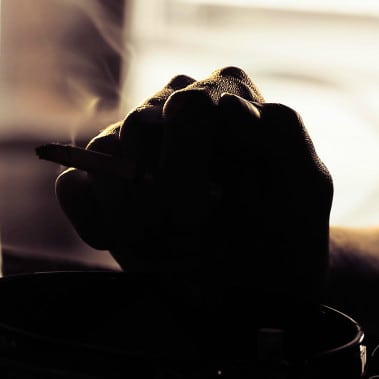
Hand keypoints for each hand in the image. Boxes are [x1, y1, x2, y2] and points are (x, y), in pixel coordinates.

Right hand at [55, 67, 333, 305]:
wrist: (252, 283)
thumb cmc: (281, 234)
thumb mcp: (304, 189)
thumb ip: (284, 137)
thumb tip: (225, 107)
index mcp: (224, 95)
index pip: (191, 109)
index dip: (188, 169)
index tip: (205, 219)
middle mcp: (173, 103)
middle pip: (139, 128)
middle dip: (158, 195)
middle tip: (186, 238)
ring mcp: (131, 137)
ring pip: (103, 154)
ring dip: (133, 217)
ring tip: (168, 245)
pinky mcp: (97, 176)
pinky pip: (73, 187)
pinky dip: (98, 224)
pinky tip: (130, 243)